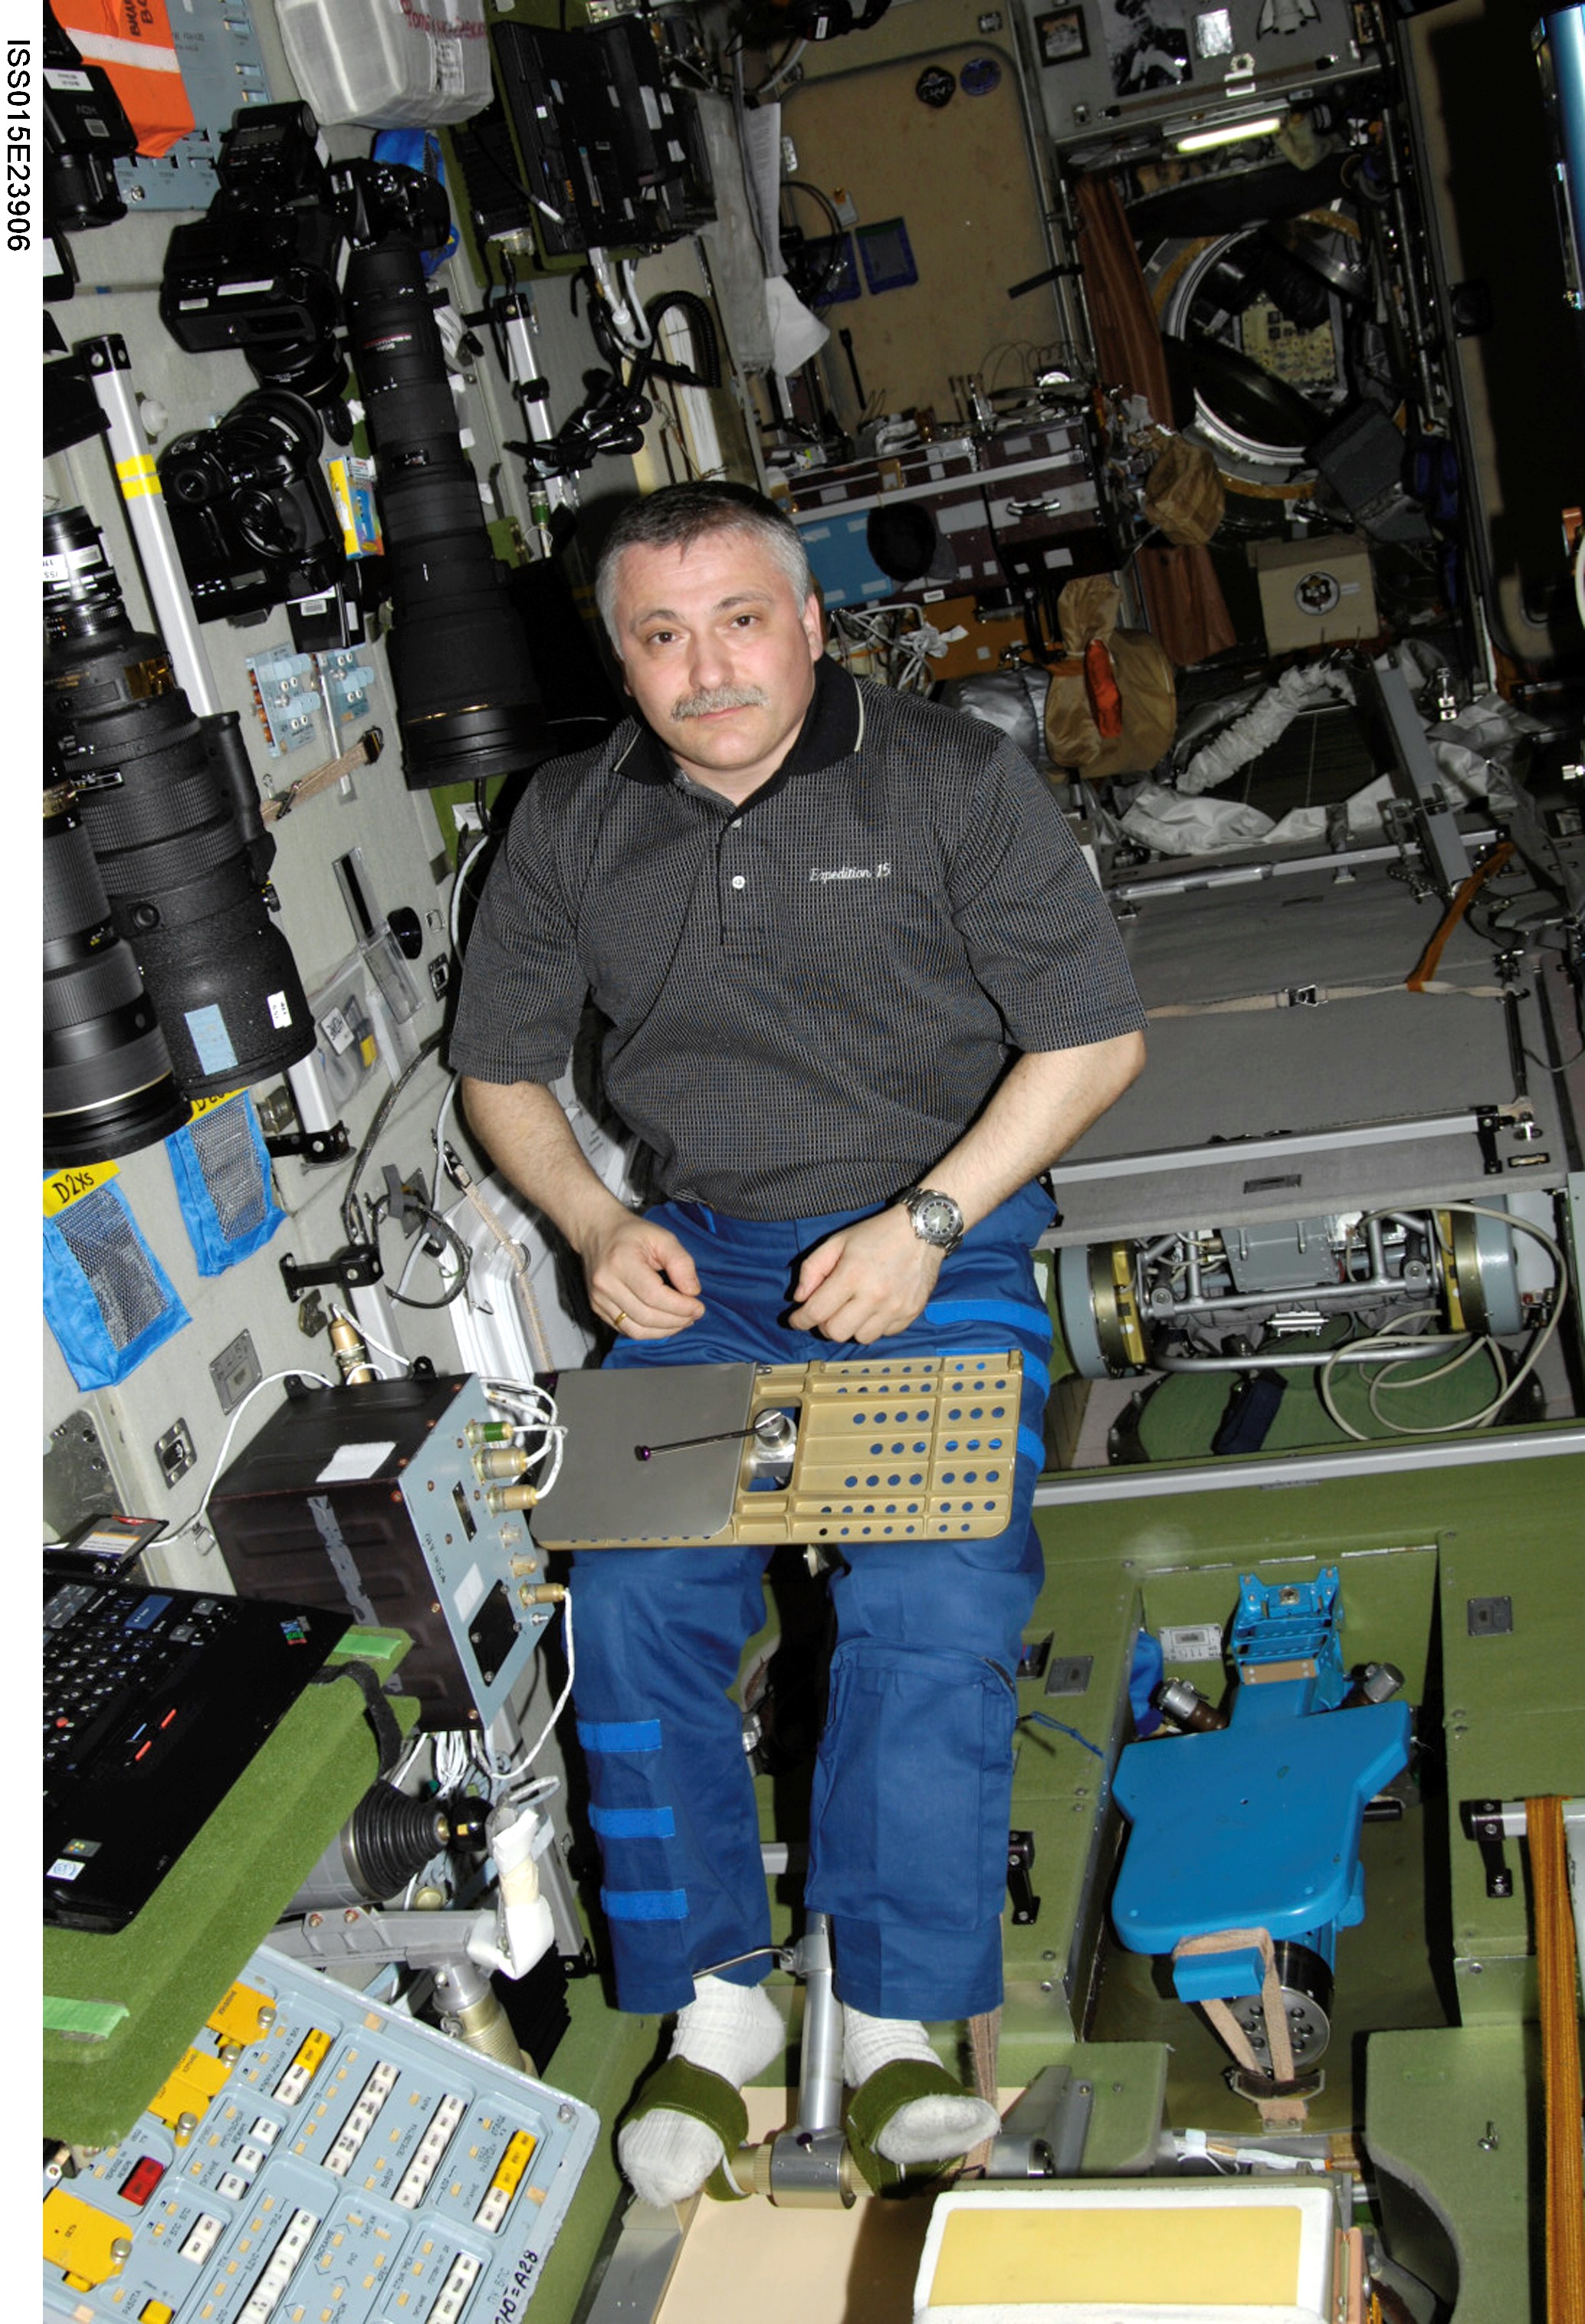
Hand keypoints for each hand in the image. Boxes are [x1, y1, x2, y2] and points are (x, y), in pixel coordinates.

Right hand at [581, 1211, 704, 1339]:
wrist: (598, 1232)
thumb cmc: (631, 1233)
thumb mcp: (663, 1237)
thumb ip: (681, 1262)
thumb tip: (692, 1292)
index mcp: (620, 1262)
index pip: (654, 1296)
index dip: (680, 1307)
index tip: (698, 1307)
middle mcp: (605, 1284)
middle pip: (646, 1316)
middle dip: (677, 1321)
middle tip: (694, 1315)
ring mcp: (599, 1299)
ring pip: (637, 1330)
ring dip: (665, 1330)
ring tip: (683, 1321)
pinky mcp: (598, 1309)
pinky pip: (627, 1330)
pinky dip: (651, 1332)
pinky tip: (665, 1323)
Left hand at [787, 1207, 941, 1343]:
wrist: (922, 1230)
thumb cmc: (877, 1234)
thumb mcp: (837, 1241)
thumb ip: (813, 1269)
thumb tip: (800, 1298)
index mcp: (852, 1275)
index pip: (816, 1312)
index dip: (800, 1320)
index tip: (796, 1319)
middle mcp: (874, 1296)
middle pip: (836, 1332)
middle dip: (825, 1325)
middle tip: (828, 1311)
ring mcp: (895, 1308)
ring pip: (860, 1338)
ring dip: (851, 1327)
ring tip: (854, 1308)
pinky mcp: (910, 1313)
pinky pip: (884, 1334)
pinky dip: (874, 1325)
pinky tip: (875, 1307)